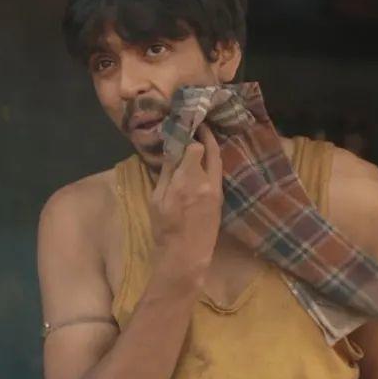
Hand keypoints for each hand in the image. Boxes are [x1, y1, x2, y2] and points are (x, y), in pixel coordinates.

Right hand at [148, 125, 222, 291]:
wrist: (186, 254)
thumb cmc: (165, 228)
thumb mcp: (157, 200)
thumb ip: (166, 174)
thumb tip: (171, 152)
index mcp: (186, 180)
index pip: (195, 147)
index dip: (190, 136)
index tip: (183, 128)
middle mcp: (205, 181)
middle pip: (210, 150)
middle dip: (206, 135)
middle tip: (199, 124)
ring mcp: (216, 190)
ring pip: (216, 160)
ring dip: (210, 147)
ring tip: (202, 137)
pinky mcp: (220, 198)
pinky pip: (217, 172)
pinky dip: (212, 161)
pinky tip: (205, 158)